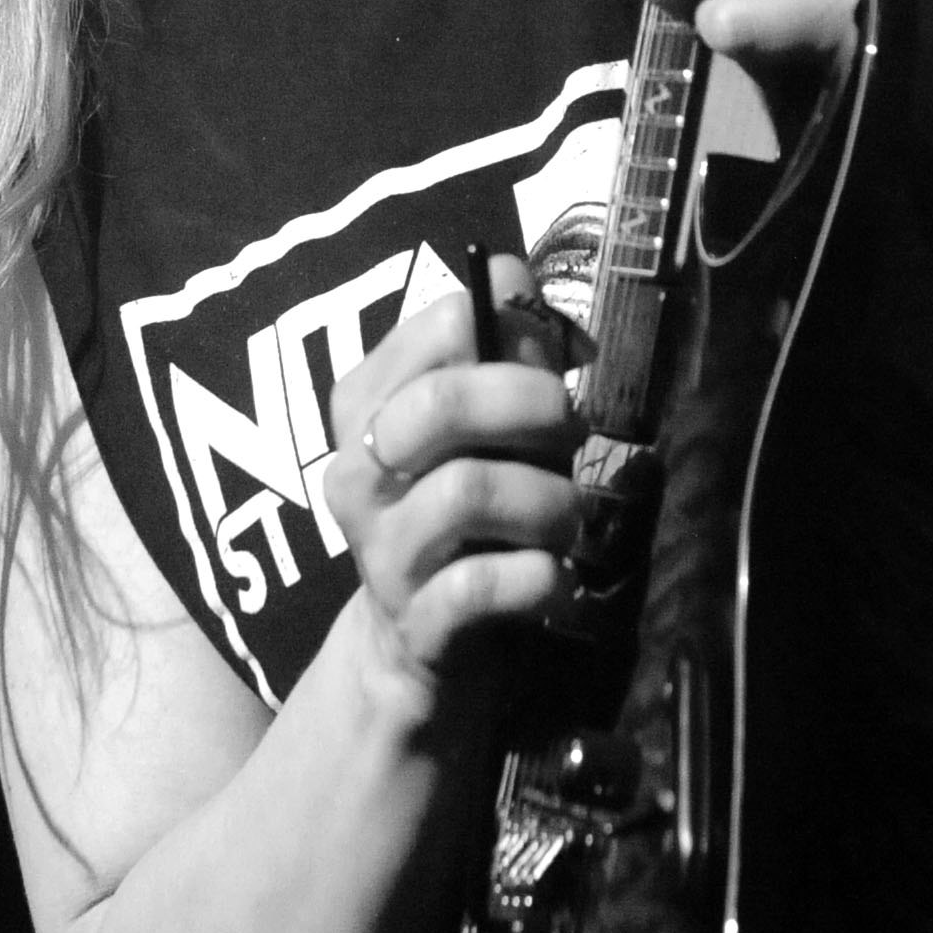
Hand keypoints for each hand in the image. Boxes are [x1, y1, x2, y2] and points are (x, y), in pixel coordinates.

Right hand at [326, 259, 580, 706]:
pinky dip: (539, 579)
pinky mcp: (414, 622)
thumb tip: (520, 280)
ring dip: (548, 502)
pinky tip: (559, 582)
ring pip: (466, 493)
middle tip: (575, 441)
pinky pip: (480, 586)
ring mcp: (380, 550)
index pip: (442, 321)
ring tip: (573, 520)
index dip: (520, 331)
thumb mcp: (482, 432)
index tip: (561, 366)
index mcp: (368, 404)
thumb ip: (506, 355)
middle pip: (441, 406)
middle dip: (534, 411)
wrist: (416, 652)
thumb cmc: (464, 521)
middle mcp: (358, 470)